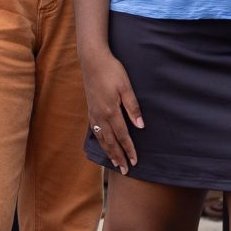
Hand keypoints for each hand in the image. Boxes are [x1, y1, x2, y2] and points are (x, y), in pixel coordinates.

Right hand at [82, 48, 142, 172]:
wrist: (92, 60)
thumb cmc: (112, 71)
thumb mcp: (126, 87)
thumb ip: (133, 107)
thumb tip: (141, 126)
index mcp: (111, 111)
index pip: (123, 136)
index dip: (129, 150)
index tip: (135, 162)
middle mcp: (101, 115)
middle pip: (111, 142)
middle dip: (118, 157)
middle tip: (125, 171)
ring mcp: (94, 112)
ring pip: (102, 138)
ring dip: (108, 152)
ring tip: (115, 163)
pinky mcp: (90, 109)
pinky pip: (95, 130)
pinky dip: (100, 141)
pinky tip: (103, 144)